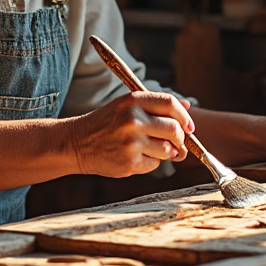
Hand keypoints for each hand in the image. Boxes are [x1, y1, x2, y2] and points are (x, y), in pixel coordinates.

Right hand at [69, 91, 192, 176]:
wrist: (76, 144)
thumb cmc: (106, 123)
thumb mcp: (126, 105)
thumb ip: (156, 105)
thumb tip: (188, 107)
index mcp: (133, 101)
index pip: (170, 104)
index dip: (184, 116)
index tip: (189, 126)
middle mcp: (132, 120)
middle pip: (174, 130)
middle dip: (180, 139)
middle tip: (177, 143)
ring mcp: (131, 143)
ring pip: (168, 150)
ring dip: (166, 152)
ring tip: (151, 149)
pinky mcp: (129, 163)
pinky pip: (154, 164)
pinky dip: (150, 162)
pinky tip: (134, 156)